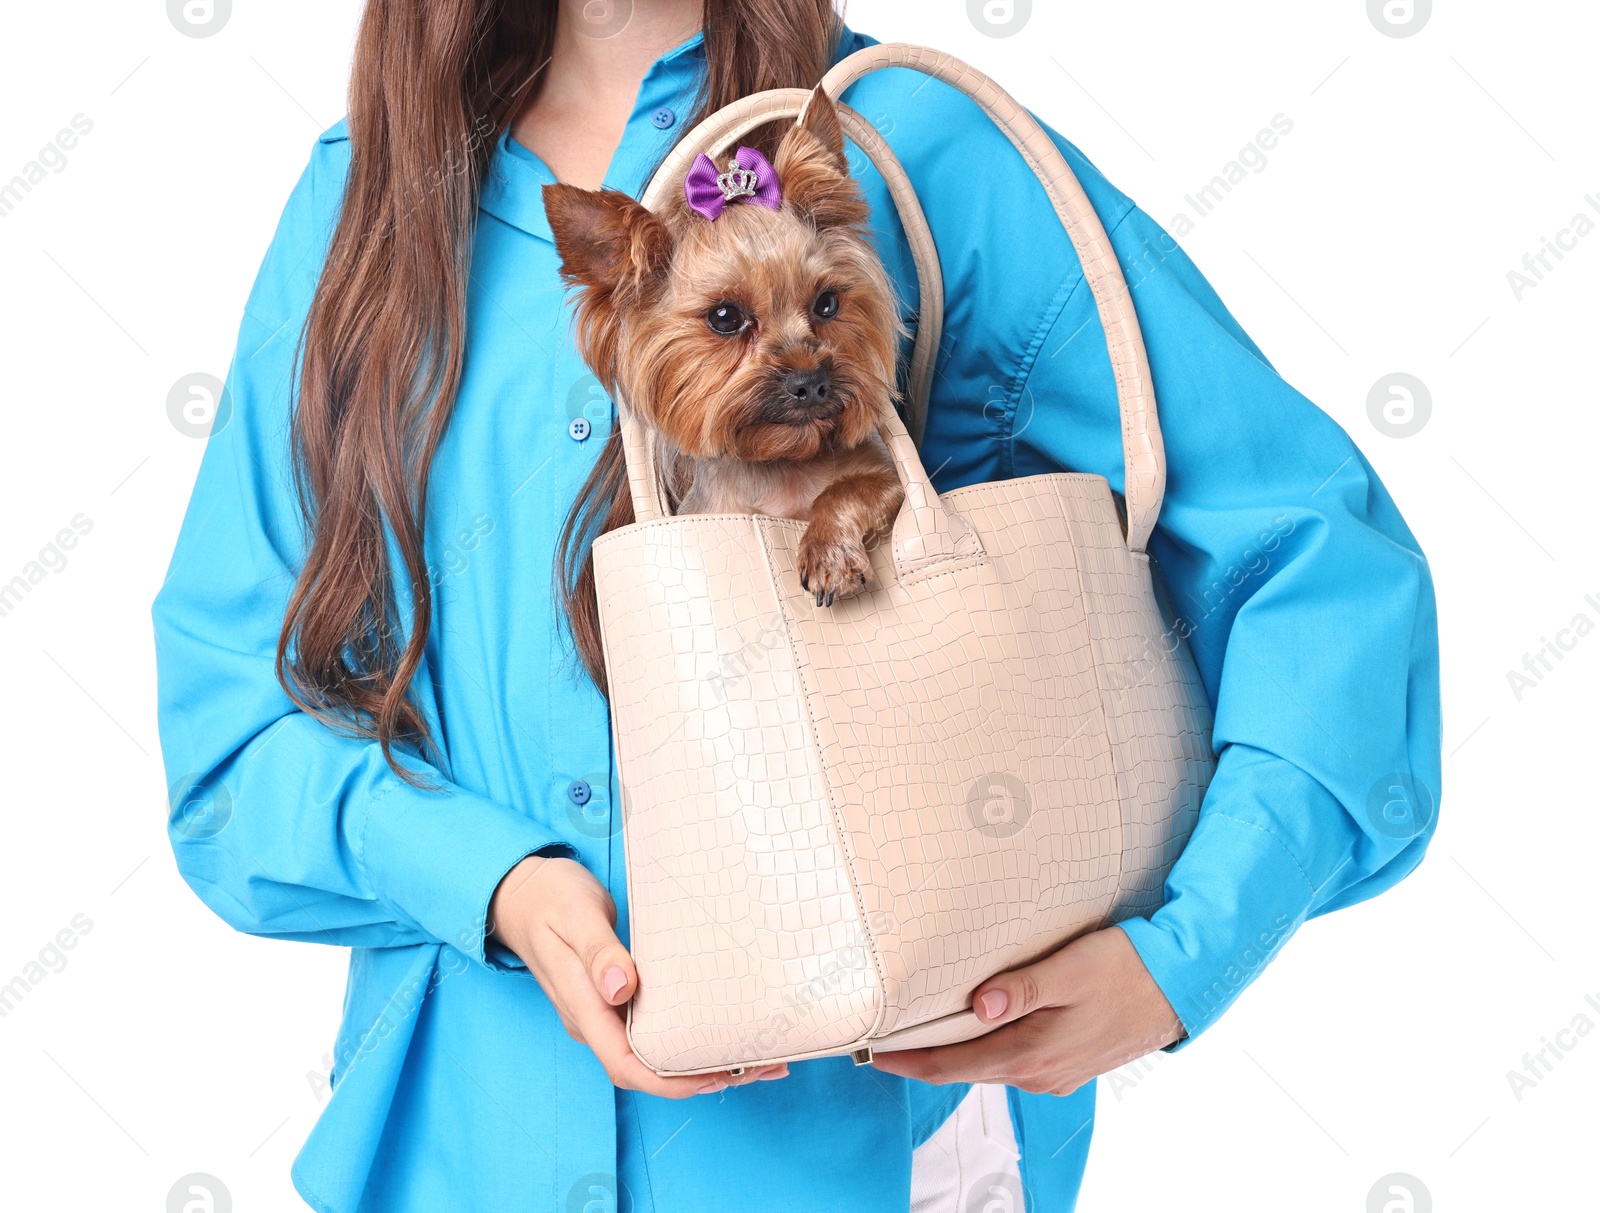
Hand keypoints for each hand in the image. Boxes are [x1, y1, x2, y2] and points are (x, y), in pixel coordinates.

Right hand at [489, 855, 786, 1097]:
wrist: (522, 893)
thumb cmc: (549, 898)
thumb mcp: (575, 915)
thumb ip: (598, 952)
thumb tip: (621, 990)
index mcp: (583, 1008)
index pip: (628, 1066)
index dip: (674, 1081)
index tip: (720, 1074)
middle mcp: (594, 1020)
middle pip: (650, 1070)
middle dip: (705, 1076)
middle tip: (764, 1064)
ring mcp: (604, 1012)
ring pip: (655, 1053)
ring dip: (703, 1059)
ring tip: (759, 1053)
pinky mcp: (615, 998)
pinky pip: (654, 1030)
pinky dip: (690, 1034)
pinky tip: (722, 1025)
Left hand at [870, 926, 1183, 1094]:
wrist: (1182, 988)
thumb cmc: (1128, 969)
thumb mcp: (1073, 969)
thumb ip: (1023, 988)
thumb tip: (978, 1005)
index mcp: (1033, 1054)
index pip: (953, 1066)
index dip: (909, 1062)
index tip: (872, 1053)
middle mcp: (1040, 1075)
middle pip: (966, 1071)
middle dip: (924, 1058)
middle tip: (885, 1040)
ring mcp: (1057, 1075)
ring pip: (991, 1067)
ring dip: (957, 1053)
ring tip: (922, 1031)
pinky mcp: (1069, 1065)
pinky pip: (1015, 1062)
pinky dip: (988, 1050)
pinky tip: (978, 1030)